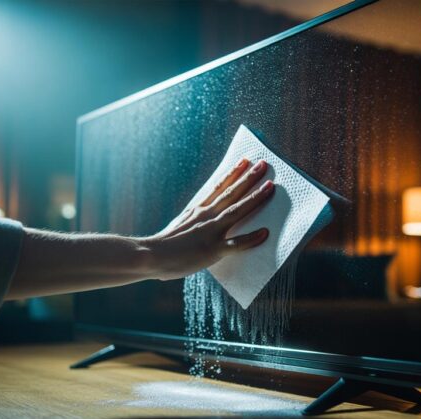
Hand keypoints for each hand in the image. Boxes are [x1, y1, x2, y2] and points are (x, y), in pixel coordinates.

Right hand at [145, 158, 273, 279]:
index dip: (233, 173)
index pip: (218, 186)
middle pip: (231, 192)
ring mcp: (210, 231)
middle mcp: (205, 215)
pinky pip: (236, 244)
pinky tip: (265, 233)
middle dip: (249, 177)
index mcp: (197, 210)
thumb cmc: (161, 246)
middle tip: (264, 164)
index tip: (244, 161)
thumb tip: (201, 220)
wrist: (150, 255)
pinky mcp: (213, 249)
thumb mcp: (178, 226)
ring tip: (270, 186)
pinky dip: (251, 238)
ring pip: (237, 210)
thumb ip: (193, 222)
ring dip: (254, 197)